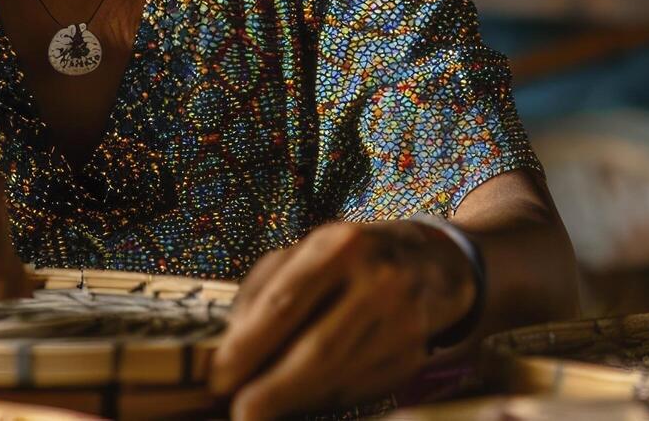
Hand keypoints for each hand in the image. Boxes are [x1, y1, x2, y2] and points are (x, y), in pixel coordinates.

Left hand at [210, 221, 475, 419]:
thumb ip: (263, 293)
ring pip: (338, 376)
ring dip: (294, 399)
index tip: (220, 378)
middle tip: (242, 411)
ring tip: (264, 404)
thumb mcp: (305, 253)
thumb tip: (230, 349)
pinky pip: (358, 389)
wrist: (428, 266)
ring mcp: (403, 322)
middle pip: (317, 350)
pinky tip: (304, 397)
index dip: (248, 348)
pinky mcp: (412, 355)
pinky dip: (324, 399)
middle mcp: (380, 282)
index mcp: (342, 246)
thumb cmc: (349, 259)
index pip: (286, 304)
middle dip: (272, 389)